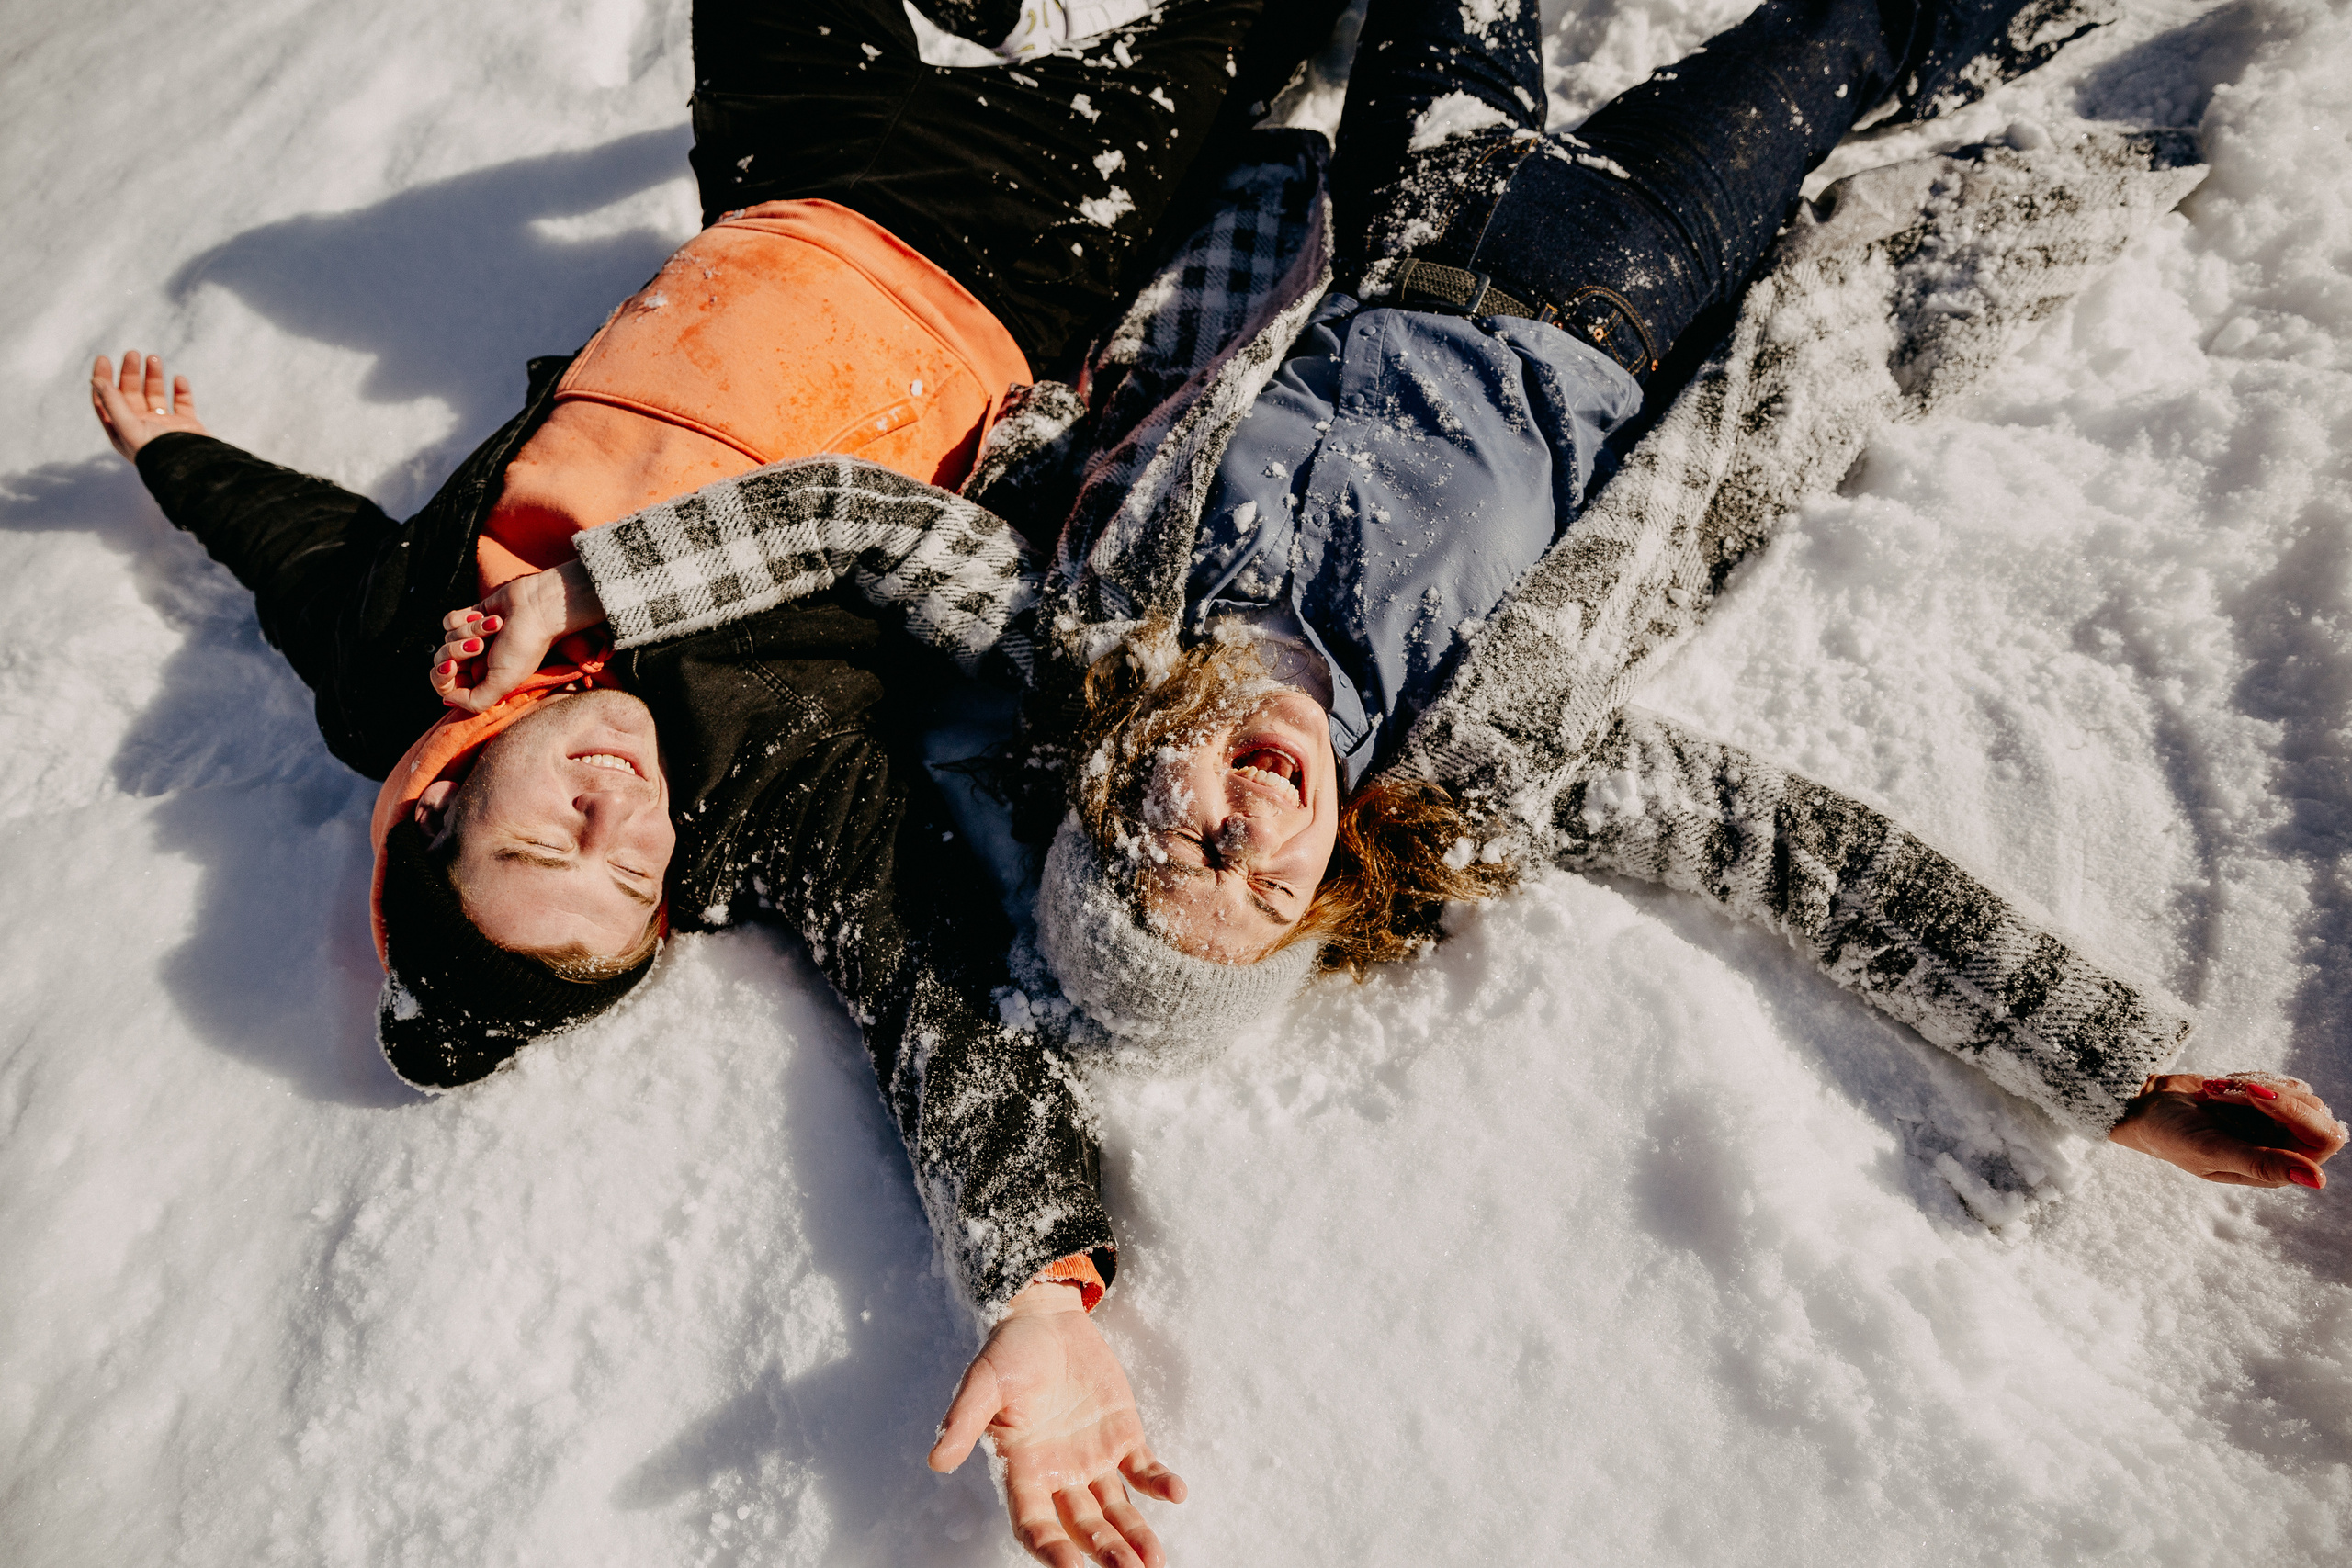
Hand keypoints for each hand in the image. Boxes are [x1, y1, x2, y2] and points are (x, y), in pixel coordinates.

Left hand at [91, 351, 209, 460]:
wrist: (192, 467)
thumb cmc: (156, 451)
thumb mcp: (128, 427)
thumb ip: (112, 403)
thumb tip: (96, 380)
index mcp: (123, 429)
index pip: (107, 400)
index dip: (103, 379)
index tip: (104, 358)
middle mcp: (142, 425)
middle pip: (131, 393)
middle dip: (130, 372)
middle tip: (132, 354)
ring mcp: (164, 425)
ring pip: (156, 394)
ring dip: (153, 376)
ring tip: (154, 359)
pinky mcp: (186, 425)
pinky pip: (183, 403)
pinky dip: (181, 390)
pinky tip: (179, 379)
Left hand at [429, 559, 602, 711]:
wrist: (537, 607)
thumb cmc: (524, 646)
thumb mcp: (502, 683)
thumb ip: (475, 702)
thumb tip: (448, 700)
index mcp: (484, 681)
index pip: (446, 687)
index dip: (442, 678)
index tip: (452, 666)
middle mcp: (478, 662)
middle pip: (443, 662)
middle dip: (456, 651)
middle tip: (478, 645)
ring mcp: (474, 640)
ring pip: (448, 638)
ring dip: (469, 630)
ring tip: (494, 626)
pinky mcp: (472, 618)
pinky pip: (450, 621)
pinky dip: (464, 617)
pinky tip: (485, 616)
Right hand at [929, 1280, 1183, 1567]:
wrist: (1046, 1319)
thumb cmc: (1009, 1352)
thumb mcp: (984, 1381)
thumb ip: (965, 1420)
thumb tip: (937, 1461)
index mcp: (1023, 1470)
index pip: (1036, 1524)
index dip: (1052, 1550)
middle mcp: (1060, 1476)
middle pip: (1083, 1527)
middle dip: (1105, 1552)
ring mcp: (1094, 1460)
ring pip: (1116, 1511)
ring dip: (1135, 1536)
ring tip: (1154, 1561)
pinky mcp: (1123, 1439)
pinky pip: (1144, 1471)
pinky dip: (1160, 1484)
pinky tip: (1176, 1493)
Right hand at [2110, 1072, 2345, 1188]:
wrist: (2145, 1107)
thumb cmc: (2172, 1136)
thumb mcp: (2212, 1151)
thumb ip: (2262, 1164)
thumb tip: (2317, 1180)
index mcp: (2276, 1168)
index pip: (2324, 1139)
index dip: (2297, 1112)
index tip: (2255, 1095)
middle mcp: (2283, 1147)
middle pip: (2316, 1111)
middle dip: (2273, 1095)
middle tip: (2226, 1090)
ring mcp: (2275, 1123)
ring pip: (2297, 1092)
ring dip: (2252, 1085)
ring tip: (2213, 1093)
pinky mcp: (2265, 1101)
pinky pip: (2277, 1080)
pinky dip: (2246, 1079)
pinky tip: (2215, 1089)